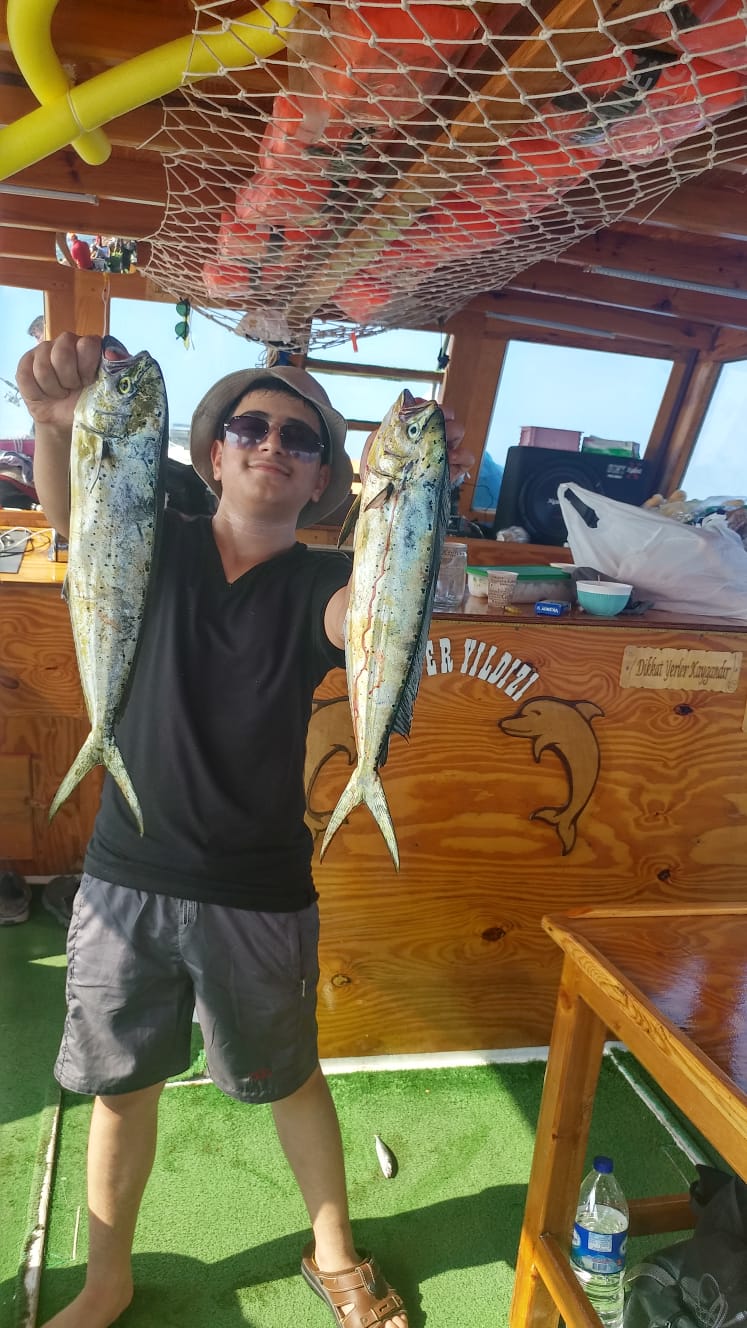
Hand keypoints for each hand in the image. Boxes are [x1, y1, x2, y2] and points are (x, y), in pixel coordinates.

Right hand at [15, 332, 103, 435]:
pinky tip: (45, 394)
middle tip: (73, 388)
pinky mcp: (25, 363)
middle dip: (68, 378)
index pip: (87, 344)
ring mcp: (43, 350)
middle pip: (61, 353)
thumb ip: (117, 368)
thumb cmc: (89, 402)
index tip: (89, 381)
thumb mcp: (109, 390)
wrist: (66, 421)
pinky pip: (26, 376)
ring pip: (43, 367)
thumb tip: (112, 354)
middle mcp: (66, 342)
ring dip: (54, 388)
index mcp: (89, 345)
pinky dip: (37, 392)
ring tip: (61, 393)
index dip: (86, 367)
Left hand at [358, 400, 473, 485]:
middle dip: (442, 417)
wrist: (384, 495)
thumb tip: (405, 407)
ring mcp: (443, 451)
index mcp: (415, 427)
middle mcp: (431, 436)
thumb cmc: (378, 470)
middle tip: (432, 428)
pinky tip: (449, 460)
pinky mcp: (453, 469)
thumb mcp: (376, 442)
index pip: (430, 406)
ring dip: (451, 434)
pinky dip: (462, 455)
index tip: (422, 410)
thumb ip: (389, 423)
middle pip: (448, 414)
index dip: (429, 405)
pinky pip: (467, 457)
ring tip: (437, 447)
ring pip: (459, 431)